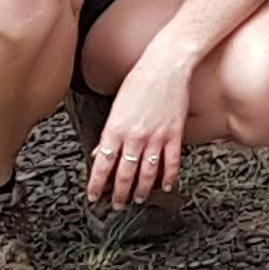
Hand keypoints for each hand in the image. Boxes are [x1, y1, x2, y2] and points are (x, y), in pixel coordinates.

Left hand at [86, 49, 191, 212]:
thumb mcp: (117, 106)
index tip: (93, 196)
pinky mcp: (174, 134)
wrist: (166, 64)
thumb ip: (109, 133)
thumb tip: (101, 152)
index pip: (102, 165)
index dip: (96, 184)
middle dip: (118, 194)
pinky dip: (168, 177)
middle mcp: (134, 137)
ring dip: (141, 190)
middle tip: (116, 205)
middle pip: (124, 174)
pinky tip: (165, 186)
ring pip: (147, 173)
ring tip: (137, 199)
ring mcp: (156, 137)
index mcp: (115, 129)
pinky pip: (171, 162)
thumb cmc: (140, 79)